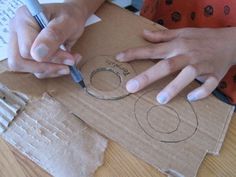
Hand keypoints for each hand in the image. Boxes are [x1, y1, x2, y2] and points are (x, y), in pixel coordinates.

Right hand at [8, 3, 85, 77]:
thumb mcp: (68, 22)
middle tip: (69, 64)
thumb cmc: (70, 16)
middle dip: (47, 67)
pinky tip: (64, 64)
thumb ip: (54, 35)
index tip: (69, 58)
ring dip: (51, 71)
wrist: (72, 18)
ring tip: (69, 64)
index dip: (49, 58)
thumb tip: (38, 54)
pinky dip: (51, 71)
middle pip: (19, 61)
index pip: (26, 48)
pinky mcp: (27, 55)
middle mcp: (17, 32)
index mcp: (24, 19)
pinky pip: (34, 70)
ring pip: (26, 69)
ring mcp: (19, 44)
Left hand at [116, 28, 235, 103]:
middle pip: (166, 65)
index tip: (119, 58)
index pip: (153, 50)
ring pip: (187, 76)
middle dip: (148, 76)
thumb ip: (162, 35)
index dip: (136, 53)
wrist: (231, 41)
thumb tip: (143, 33)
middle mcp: (187, 55)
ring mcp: (202, 65)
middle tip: (131, 87)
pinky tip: (191, 98)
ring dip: (174, 87)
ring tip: (160, 100)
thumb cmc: (202, 37)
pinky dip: (201, 92)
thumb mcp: (182, 32)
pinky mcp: (215, 75)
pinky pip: (209, 85)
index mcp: (178, 45)